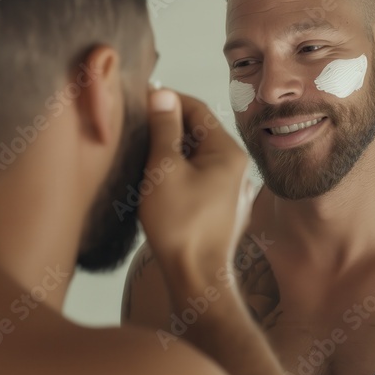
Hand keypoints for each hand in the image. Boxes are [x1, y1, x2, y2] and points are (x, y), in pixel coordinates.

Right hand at [137, 89, 252, 294]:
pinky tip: (158, 186)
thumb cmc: (180, 226)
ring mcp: (233, 192)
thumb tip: (162, 94)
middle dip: (168, 128)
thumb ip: (164, 129)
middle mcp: (238, 169)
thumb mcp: (163, 170)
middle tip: (136, 130)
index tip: (140, 101)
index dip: (166, 101)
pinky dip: (179, 176)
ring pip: (198, 159)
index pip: (197, 109)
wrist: (197, 280)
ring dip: (172, 153)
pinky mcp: (224, 212)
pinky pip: (201, 181)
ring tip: (143, 158)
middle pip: (199, 133)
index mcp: (229, 152)